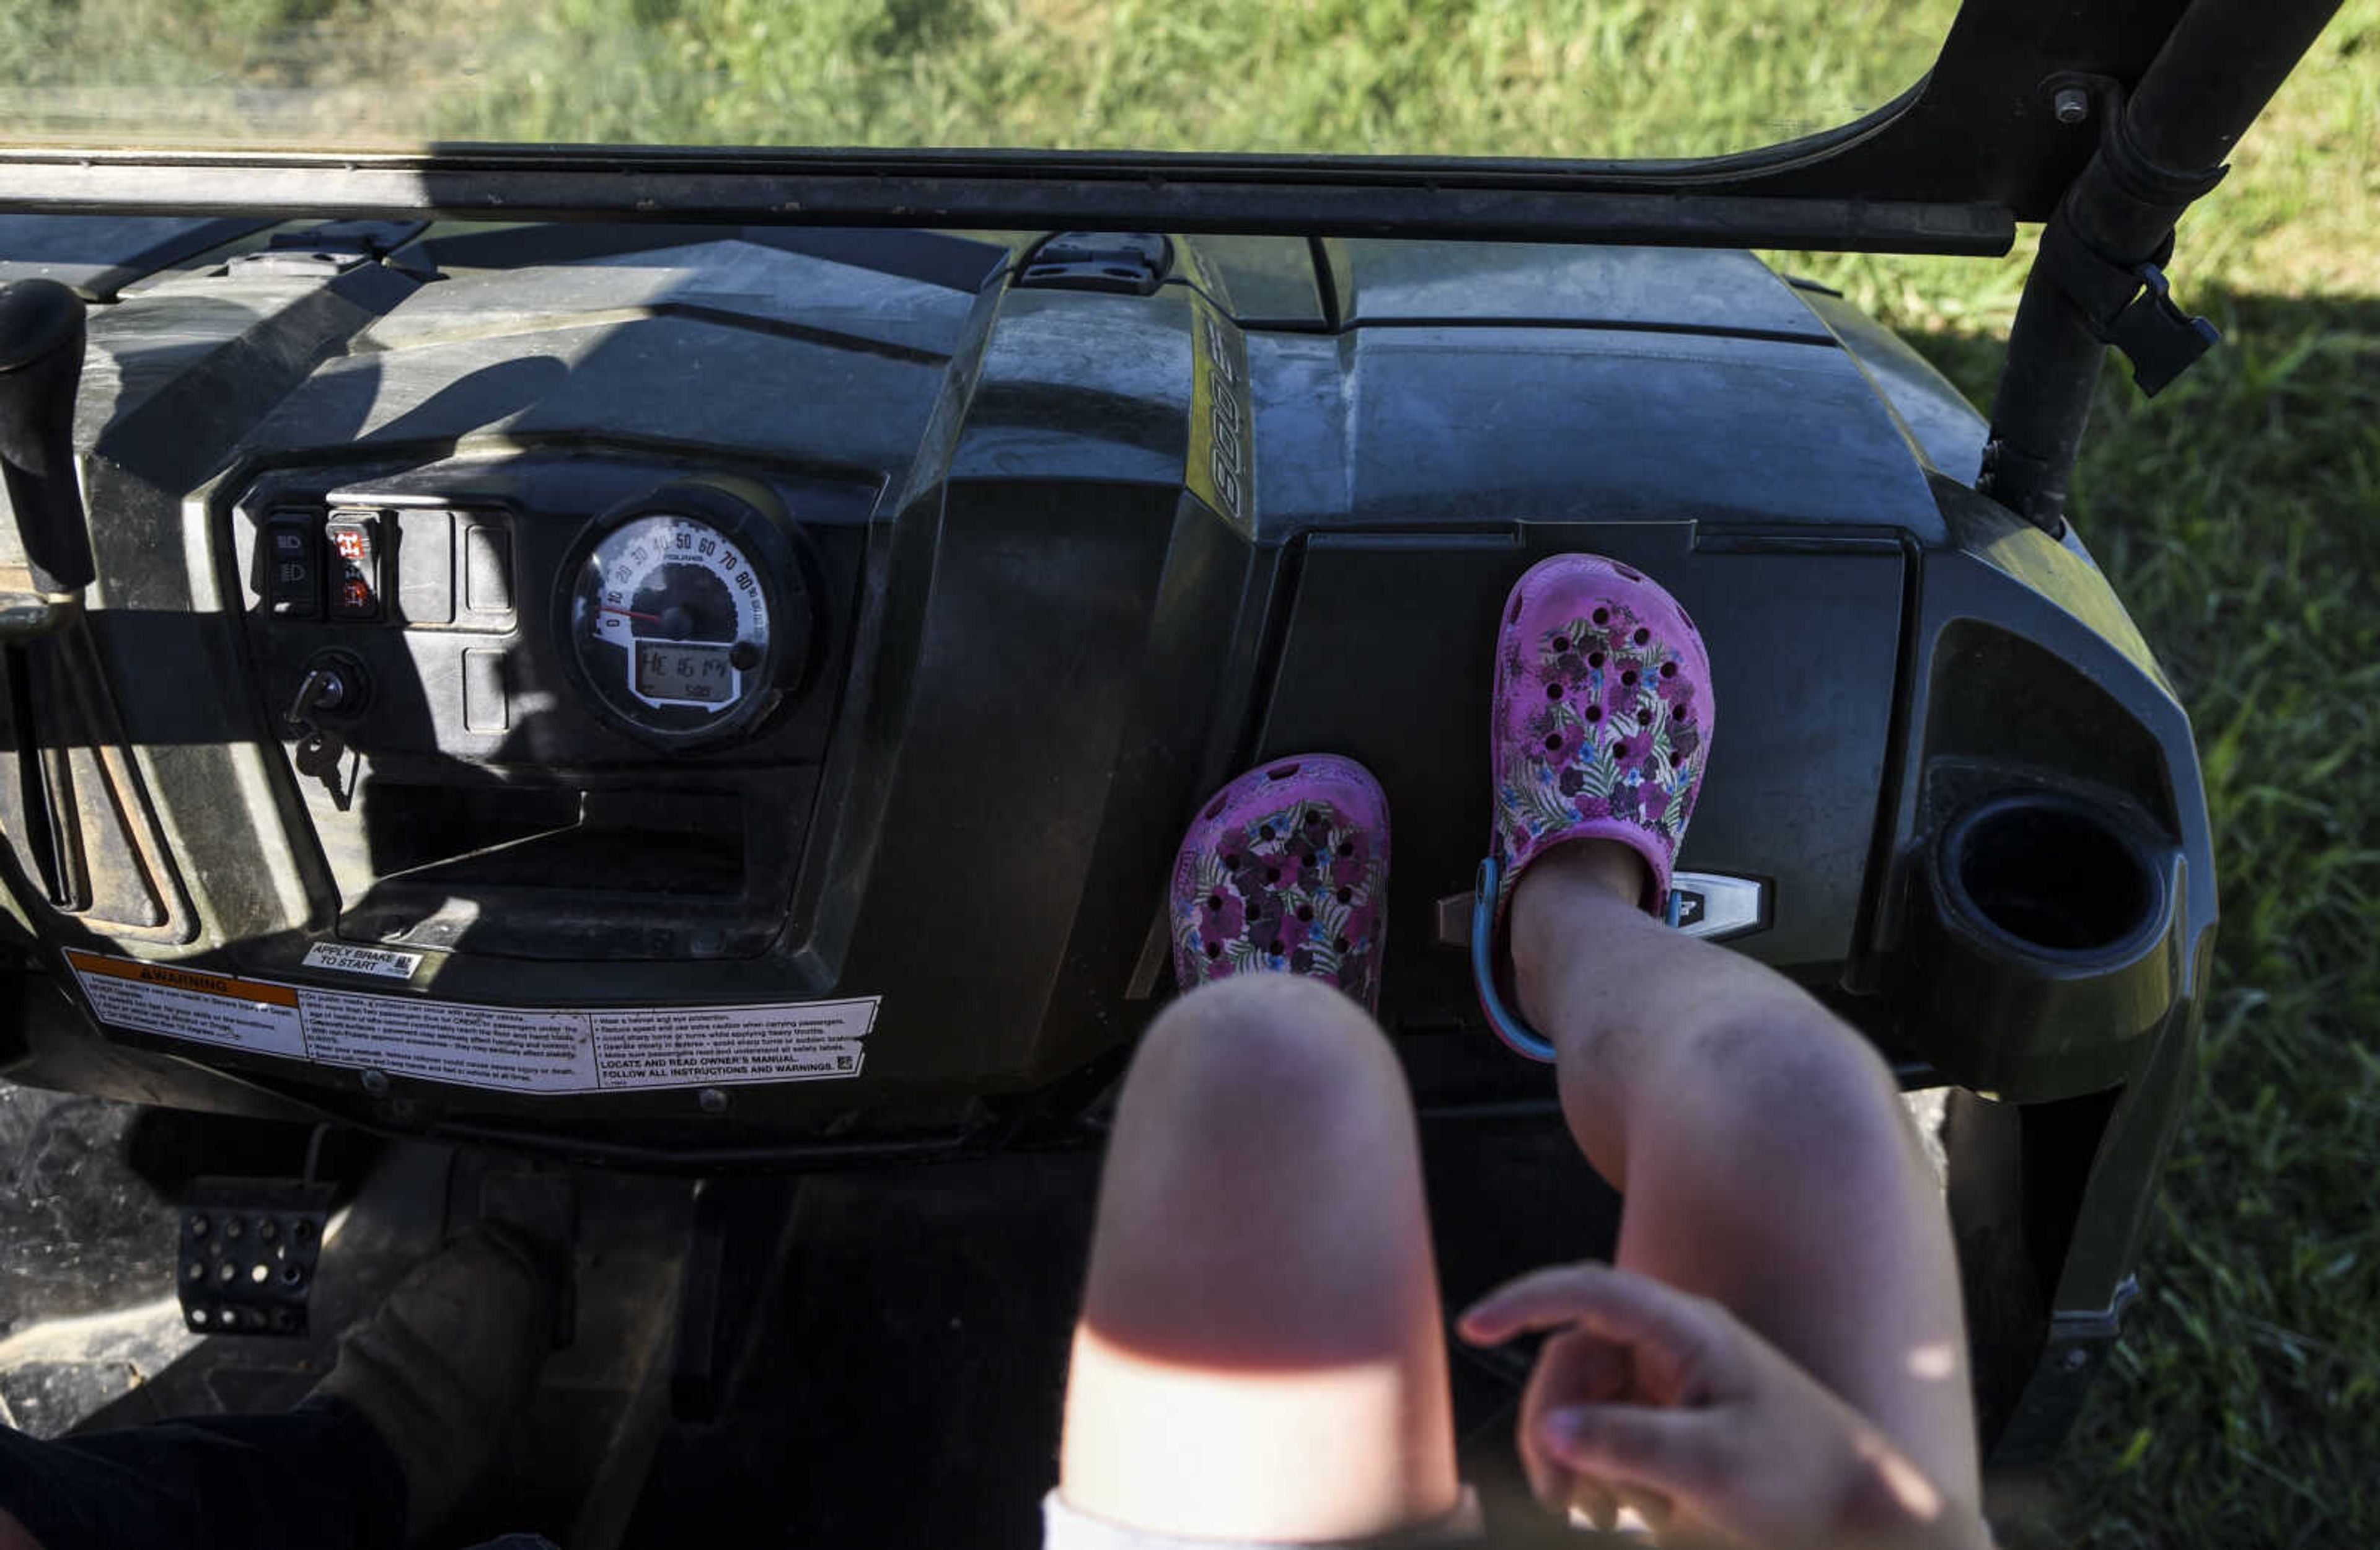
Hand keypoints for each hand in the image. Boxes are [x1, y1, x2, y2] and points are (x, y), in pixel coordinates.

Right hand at [1458, 1263, 1987, 1549]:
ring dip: (1574, 1456)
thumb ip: (1627, 1444)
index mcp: (1686, 1330)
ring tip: (1590, 1518)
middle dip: (1553, 1425)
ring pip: (1584, 1400)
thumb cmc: (1801, 1478)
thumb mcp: (1713, 1467)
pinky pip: (1609, 1429)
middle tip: (1557, 1497)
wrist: (1863, 1515)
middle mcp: (1672, 1343)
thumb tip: (1551, 1429)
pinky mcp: (1674, 1417)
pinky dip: (1600, 1470)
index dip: (1524, 1302)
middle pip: (1574, 1361)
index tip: (1472, 1328)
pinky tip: (1615, 1515)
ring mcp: (1672, 1379)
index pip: (1587, 1292)